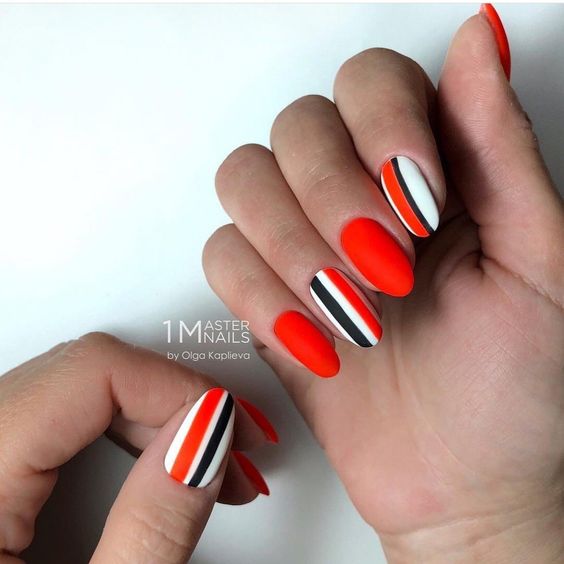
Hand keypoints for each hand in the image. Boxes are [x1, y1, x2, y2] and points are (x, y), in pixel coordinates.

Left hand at [0, 332, 274, 561]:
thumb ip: (151, 528)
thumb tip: (206, 438)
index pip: (90, 371)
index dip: (174, 387)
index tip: (229, 425)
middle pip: (89, 375)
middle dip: (175, 404)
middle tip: (230, 451)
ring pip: (81, 390)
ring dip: (154, 417)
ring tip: (204, 463)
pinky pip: (64, 418)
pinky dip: (122, 434)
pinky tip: (156, 466)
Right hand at [203, 7, 563, 561]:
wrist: (466, 485)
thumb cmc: (518, 388)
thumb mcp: (541, 260)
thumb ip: (499, 148)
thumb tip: (479, 39)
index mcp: (431, 174)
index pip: (370, 80)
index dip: (382, 127)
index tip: (422, 204)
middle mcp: (358, 196)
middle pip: (296, 125)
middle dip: (331, 196)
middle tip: (387, 266)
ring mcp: (304, 245)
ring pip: (243, 180)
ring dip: (291, 246)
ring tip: (353, 310)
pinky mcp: (265, 297)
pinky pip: (221, 256)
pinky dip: (260, 297)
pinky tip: (317, 339)